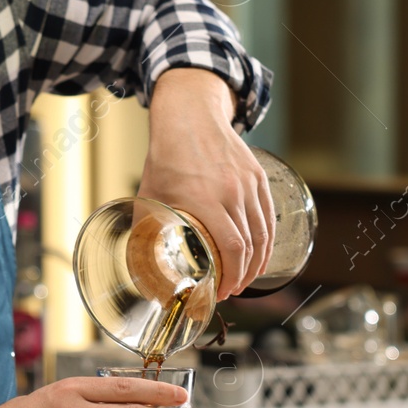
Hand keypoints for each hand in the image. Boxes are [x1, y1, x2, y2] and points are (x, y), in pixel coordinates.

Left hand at [138, 68, 272, 296]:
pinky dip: (267, 240)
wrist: (189, 115)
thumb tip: (139, 263)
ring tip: (246, 278)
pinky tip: (261, 254)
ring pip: (263, 233)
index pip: (231, 249)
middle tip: (231, 291)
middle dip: (243, 276)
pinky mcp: (258, 177)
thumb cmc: (165, 156)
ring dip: (258, 262)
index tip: (223, 292)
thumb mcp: (149, 194)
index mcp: (204, 199)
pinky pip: (268, 216)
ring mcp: (248, 183)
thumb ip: (144, 230)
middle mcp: (232, 192)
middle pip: (249, 246)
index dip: (231, 277)